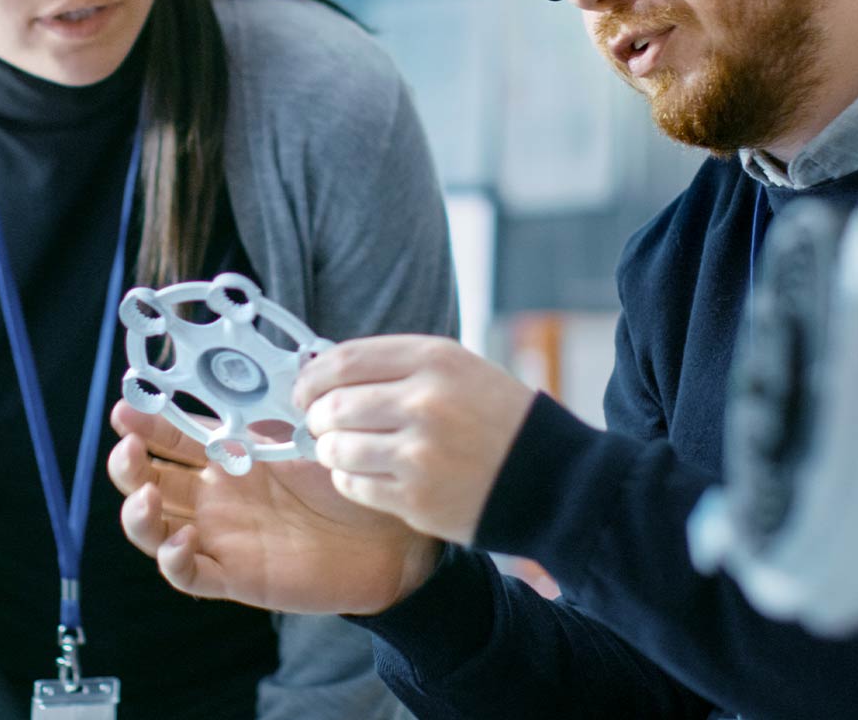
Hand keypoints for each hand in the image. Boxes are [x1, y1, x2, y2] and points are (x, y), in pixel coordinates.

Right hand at [107, 400, 440, 614]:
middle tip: (128, 448)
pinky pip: (190, 575)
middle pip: (149, 482)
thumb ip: (271, 409)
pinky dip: (174, 561)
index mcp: (228, 456)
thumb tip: (245, 365)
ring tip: (144, 495)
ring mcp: (221, 536)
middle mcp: (215, 496)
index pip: (171, 438)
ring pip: (155, 531)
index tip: (126, 407)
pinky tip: (182, 541)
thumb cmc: (346, 477)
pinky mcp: (236, 575)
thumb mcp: (305, 434)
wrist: (387, 533)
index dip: (144, 424)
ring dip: (137, 515)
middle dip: (127, 466)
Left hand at [294, 335, 535, 544]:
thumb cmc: (498, 418)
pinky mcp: (416, 498)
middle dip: (316, 415)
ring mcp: (420, 453)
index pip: (345, 359)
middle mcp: (425, 401)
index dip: (313, 375)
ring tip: (342, 449)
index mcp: (435, 359)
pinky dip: (348, 478)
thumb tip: (327, 371)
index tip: (304, 388)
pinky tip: (365, 472)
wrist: (552, 478)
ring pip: (337, 448)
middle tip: (319, 422)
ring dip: (329, 449)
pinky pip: (354, 485)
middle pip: (335, 404)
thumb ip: (397, 366)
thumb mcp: (458, 369)